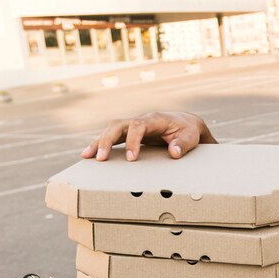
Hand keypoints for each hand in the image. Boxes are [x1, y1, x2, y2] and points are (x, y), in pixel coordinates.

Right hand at [81, 111, 213, 160]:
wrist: (185, 123)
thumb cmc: (187, 130)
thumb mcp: (190, 136)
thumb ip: (183, 144)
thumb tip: (174, 153)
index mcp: (155, 119)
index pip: (138, 126)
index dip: (132, 141)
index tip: (131, 158)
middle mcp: (141, 120)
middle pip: (118, 125)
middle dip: (107, 141)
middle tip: (101, 158)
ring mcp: (133, 125)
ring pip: (111, 129)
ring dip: (99, 142)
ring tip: (87, 157)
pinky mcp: (129, 133)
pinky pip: (112, 136)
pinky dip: (100, 144)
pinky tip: (90, 154)